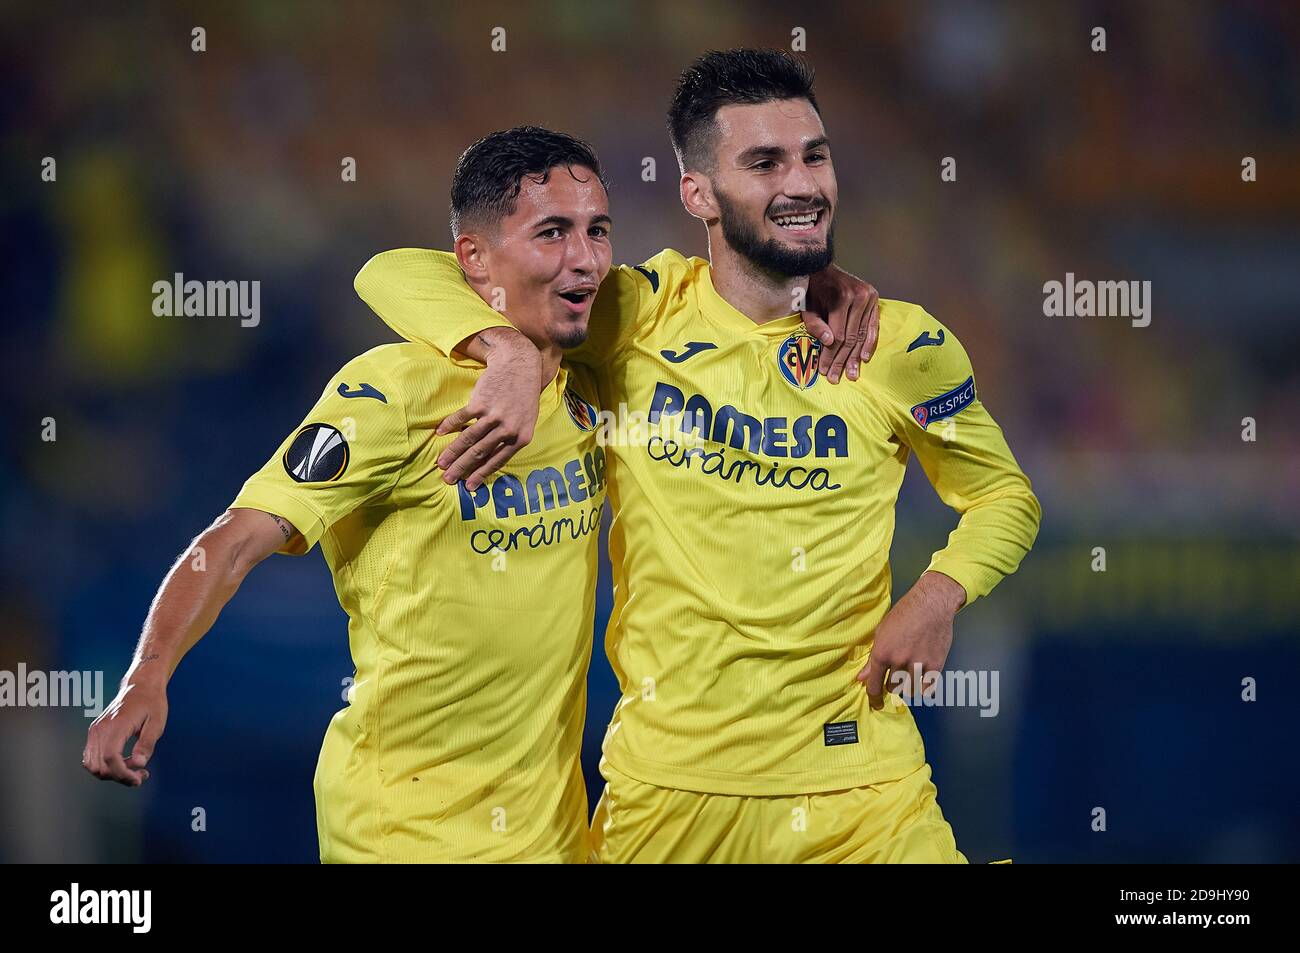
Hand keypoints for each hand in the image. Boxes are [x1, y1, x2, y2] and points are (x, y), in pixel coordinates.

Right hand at [84, 677, 167, 786]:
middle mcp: (100, 729)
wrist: (140, 686)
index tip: (138, 779)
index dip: (123, 774)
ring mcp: (95, 731)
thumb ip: (147, 744)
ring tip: (134, 769)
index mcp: (116, 725)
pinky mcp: (95, 733)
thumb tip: (139, 764)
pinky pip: (92, 758)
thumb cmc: (151, 702)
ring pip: (93, 765)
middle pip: (100, 766)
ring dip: (112, 774)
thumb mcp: (157, 722)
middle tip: (141, 775)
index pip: (111, 758)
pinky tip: (125, 763)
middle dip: (120, 777)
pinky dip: (106, 766)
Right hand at [435, 330, 543, 489]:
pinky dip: (449, 425)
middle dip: (462, 468)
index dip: (481, 474)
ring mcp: (494, 416)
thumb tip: (487, 458)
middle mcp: (508, 429)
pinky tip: (440, 432)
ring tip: (440, 462)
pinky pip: (462, 418)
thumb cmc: (523, 396)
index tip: (469, 487)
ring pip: (469, 439)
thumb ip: (509, 439)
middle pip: (480, 453)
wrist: (519, 366)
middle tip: (448, 479)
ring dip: (452, 452)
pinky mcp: (481, 402)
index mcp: (521, 438)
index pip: (498, 461)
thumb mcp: (525, 421)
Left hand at [804, 265, 879, 383]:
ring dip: (856, 357)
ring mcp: (869, 297)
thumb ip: (815, 325)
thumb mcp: (807, 307)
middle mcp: (859, 297)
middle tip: (836, 378)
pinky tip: (864, 358)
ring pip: (862, 334)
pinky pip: (873, 326)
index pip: (838, 335)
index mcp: (841, 297)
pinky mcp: (875, 299)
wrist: (823, 268)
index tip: (824, 370)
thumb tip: (830, 343)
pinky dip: (870, 343)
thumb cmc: (812, 290)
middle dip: (842, 360)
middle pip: (851, 337)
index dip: (830, 355)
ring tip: (852, 374)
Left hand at [857, 571, 966, 709]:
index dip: (873, 698)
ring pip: (910, 690)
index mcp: (882, 652)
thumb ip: (872, 657)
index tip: (876, 704)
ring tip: (910, 674)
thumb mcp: (882, 632)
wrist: (932, 604)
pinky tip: (922, 679)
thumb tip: (861, 677)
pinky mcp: (935, 665)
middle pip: (892, 688)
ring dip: (908, 686)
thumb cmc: (905, 613)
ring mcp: (918, 664)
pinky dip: (924, 687)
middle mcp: (899, 661)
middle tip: (896, 677)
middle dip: (892, 685)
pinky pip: (927, 689)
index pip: (874, 684)